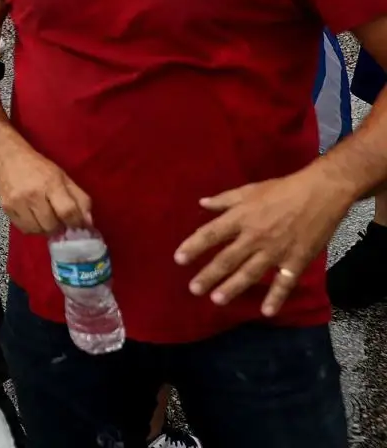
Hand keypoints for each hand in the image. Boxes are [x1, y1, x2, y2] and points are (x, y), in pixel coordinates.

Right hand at [0, 144, 93, 235]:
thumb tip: (88, 223)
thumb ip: (79, 199)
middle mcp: (33, 194)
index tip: (77, 225)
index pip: (68, 211)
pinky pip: (24, 229)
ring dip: (45, 229)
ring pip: (37, 231)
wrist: (9, 157)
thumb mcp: (64, 177)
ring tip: (46, 219)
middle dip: (59, 226)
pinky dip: (32, 228)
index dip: (76, 223)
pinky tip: (34, 218)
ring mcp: (17, 203)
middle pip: (52, 225)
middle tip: (59, 220)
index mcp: (51, 183)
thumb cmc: (39, 167)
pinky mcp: (6, 208)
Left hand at [174, 165, 352, 314]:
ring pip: (250, 273)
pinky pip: (284, 282)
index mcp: (241, 218)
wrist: (321, 193)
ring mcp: (275, 251)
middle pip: (227, 259)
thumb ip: (224, 200)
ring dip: (232, 288)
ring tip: (217, 300)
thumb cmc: (282, 189)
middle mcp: (254, 237)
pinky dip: (276, 297)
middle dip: (209, 275)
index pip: (211, 234)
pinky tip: (266, 311)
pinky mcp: (296, 260)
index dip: (193, 247)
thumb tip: (201, 204)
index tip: (179, 260)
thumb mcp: (249, 190)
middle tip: (194, 289)